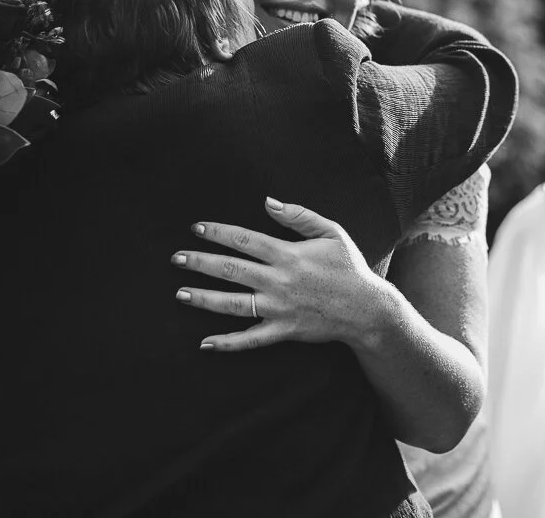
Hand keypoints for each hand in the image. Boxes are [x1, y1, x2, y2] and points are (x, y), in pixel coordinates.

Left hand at [172, 198, 393, 352]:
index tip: (197, 228)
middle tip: (176, 259)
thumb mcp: (331, 232)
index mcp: (288, 254)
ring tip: (180, 294)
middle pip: (231, 269)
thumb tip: (268, 201)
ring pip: (233, 304)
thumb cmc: (349, 267)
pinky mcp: (283, 330)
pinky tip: (204, 343)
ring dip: (204, 298)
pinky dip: (227, 343)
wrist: (367, 309)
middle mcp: (279, 280)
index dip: (218, 233)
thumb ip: (299, 216)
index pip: (244, 240)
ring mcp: (279, 308)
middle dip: (200, 263)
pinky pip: (250, 339)